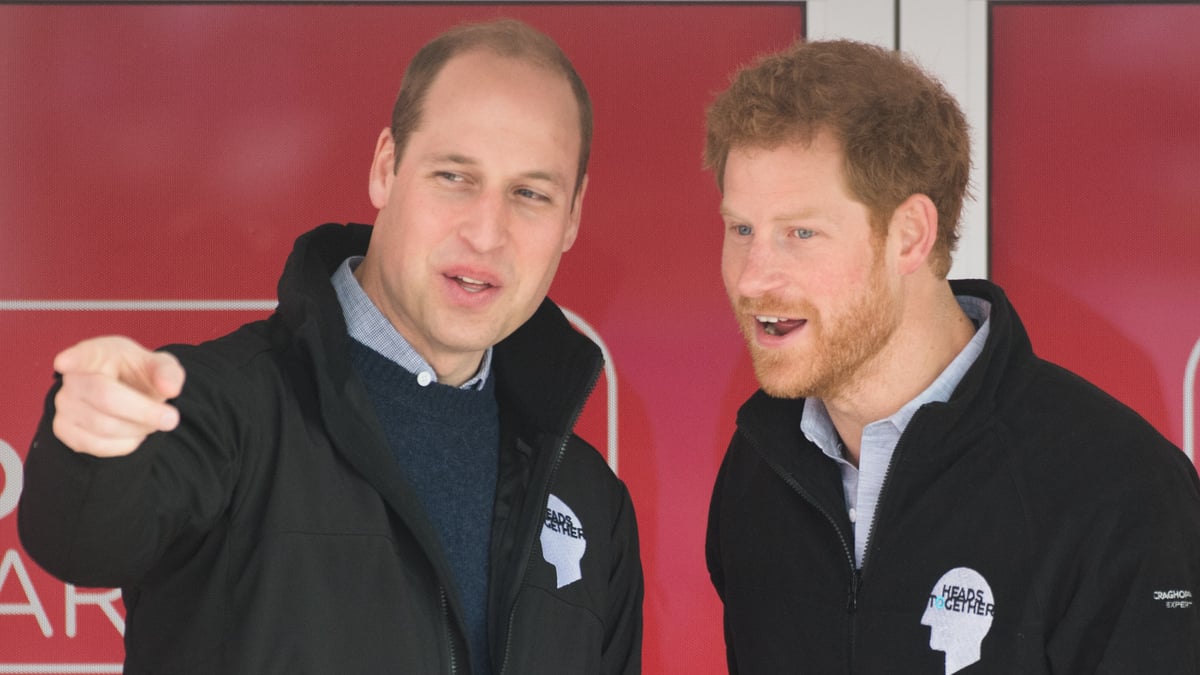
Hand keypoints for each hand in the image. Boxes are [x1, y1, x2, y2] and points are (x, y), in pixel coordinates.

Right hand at [51, 336, 185, 456]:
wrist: (128, 395)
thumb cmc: (140, 375)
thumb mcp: (160, 367)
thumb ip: (169, 373)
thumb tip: (170, 388)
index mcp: (97, 353)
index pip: (83, 354)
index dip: (74, 359)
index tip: (64, 362)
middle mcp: (74, 377)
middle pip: (105, 397)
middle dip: (144, 412)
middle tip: (172, 419)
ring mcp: (65, 404)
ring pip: (103, 425)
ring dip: (138, 429)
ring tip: (151, 422)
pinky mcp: (64, 429)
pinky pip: (96, 445)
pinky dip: (125, 444)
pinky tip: (134, 433)